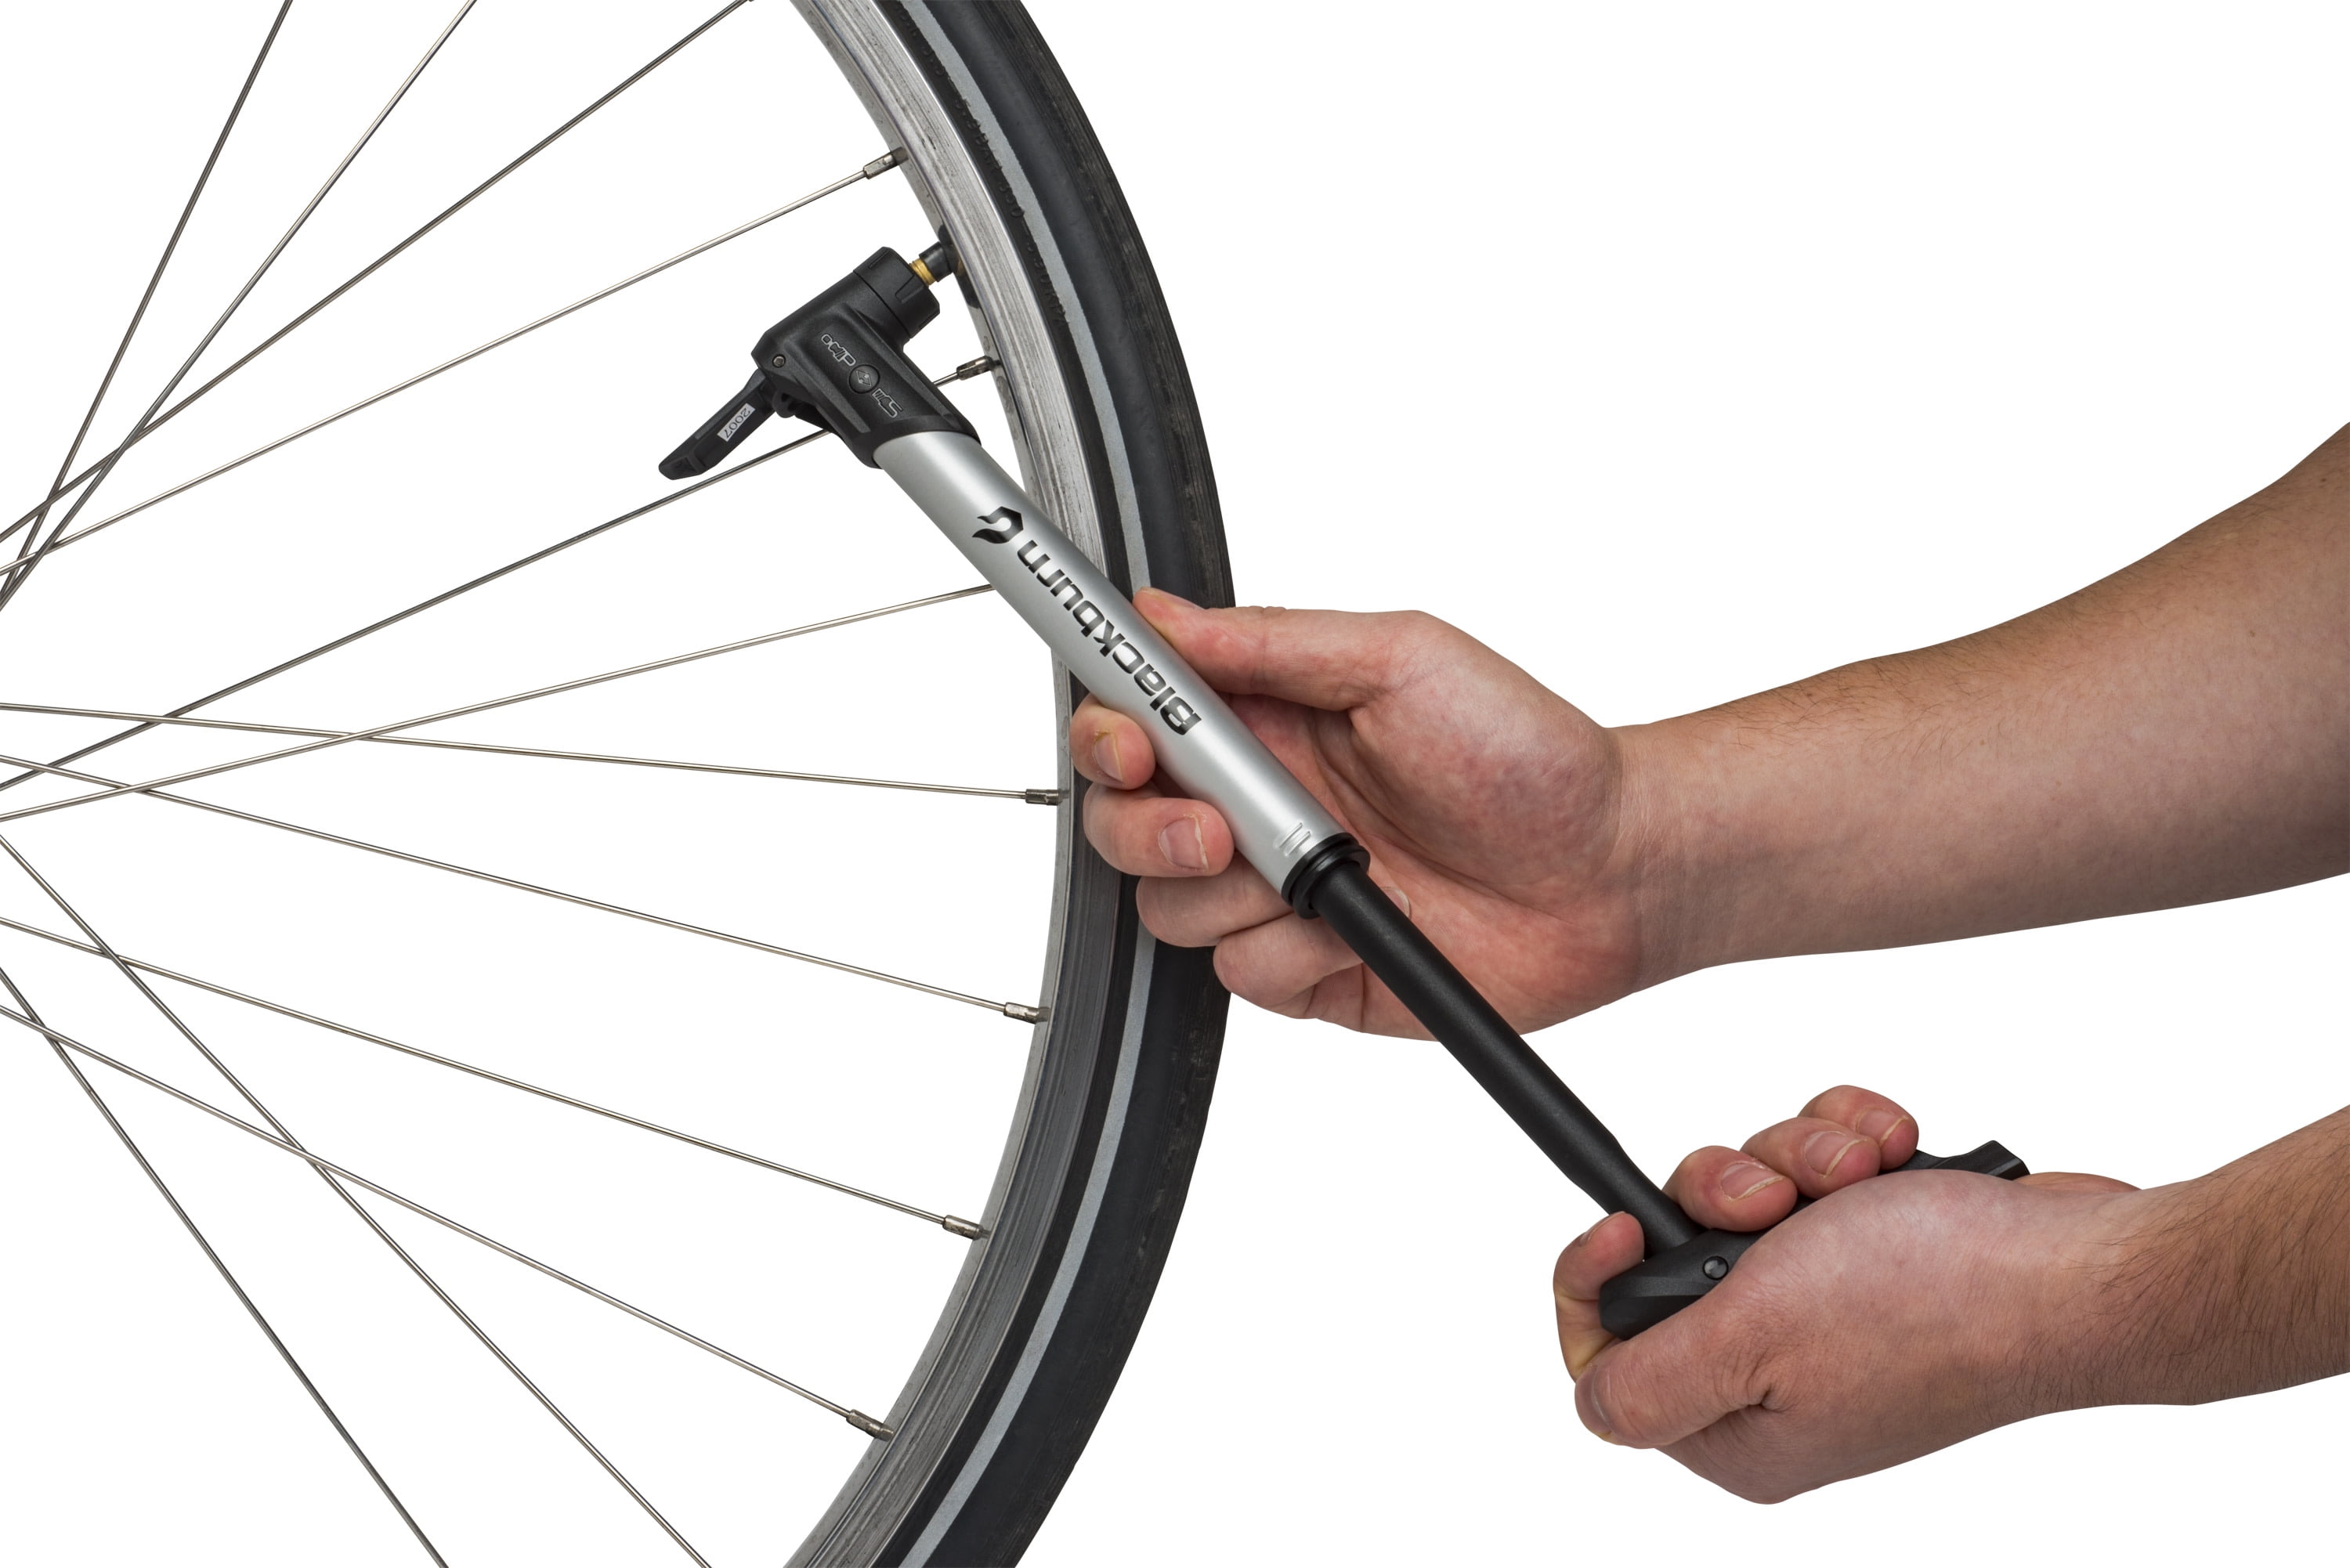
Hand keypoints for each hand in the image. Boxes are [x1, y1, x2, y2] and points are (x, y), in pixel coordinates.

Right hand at [1071, 590, 1654, 1033]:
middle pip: (1125, 822)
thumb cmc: (1530, 755)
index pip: (1139, 718)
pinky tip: (1359, 933)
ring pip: (1170, 908)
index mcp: (1270, 719)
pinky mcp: (1305, 968)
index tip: (1131, 741)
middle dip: (1151, 829)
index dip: (1110, 729)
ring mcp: (1278, 892)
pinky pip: (1237, 975)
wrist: (1612, 874)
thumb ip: (1273, 642)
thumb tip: (1166, 614)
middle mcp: (1260, 805)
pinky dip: (1289, 957)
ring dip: (1235, 897)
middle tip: (1219, 831)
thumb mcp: (1402, 658)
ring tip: (1334, 874)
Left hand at [1552, 1085, 2139, 1501]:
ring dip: (1800, 1160)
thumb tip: (1593, 1400)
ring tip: (1856, 1177)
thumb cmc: (1935, 1303)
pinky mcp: (1884, 1256)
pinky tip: (1894, 1156)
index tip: (1627, 1221)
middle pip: (1679, 1253)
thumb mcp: (1753, 1343)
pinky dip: (1852, 1148)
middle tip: (1775, 1203)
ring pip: (1753, 1195)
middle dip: (1726, 1194)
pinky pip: (1821, 1175)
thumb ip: (1651, 1379)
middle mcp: (1783, 1382)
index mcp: (1743, 1435)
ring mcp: (1837, 1315)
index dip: (1597, 1278)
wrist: (2081, 1264)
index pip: (1610, 1360)